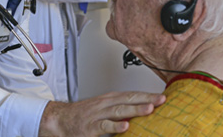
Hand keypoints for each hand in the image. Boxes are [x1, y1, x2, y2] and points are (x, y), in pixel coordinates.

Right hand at [38, 91, 165, 135]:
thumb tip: (139, 113)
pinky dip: (115, 125)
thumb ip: (120, 110)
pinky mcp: (91, 127)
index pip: (131, 95)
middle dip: (146, 99)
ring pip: (119, 110)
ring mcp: (98, 115)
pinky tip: (125, 126)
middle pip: (128, 99)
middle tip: (162, 99)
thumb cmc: (84, 115)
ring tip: (149, 109)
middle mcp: (105, 104)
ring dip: (135, 109)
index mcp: (110, 99)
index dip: (147, 95)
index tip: (162, 96)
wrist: (60, 119)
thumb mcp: (103, 109)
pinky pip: (104, 126)